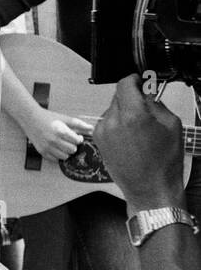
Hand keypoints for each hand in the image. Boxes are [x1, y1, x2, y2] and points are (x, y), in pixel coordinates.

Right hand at [23, 109, 93, 160]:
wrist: (30, 118)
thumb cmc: (47, 117)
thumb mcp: (64, 118)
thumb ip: (79, 124)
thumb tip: (91, 129)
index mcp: (60, 132)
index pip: (77, 142)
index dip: (79, 139)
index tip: (77, 137)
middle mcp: (53, 141)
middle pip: (72, 150)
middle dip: (73, 146)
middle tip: (70, 141)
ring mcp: (47, 147)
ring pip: (64, 157)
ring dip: (66, 152)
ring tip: (63, 145)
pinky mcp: (42, 151)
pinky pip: (55, 160)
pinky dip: (58, 155)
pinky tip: (57, 148)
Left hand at [93, 74, 185, 212]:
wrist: (150, 189)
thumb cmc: (163, 162)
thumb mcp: (171, 125)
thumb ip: (156, 104)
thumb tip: (146, 93)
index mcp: (132, 115)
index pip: (125, 84)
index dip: (134, 80)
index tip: (140, 80)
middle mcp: (112, 121)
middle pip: (118, 96)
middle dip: (132, 98)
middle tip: (146, 107)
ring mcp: (102, 132)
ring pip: (112, 110)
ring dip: (124, 111)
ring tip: (140, 128)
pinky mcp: (98, 140)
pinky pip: (107, 123)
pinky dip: (117, 123)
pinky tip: (130, 137)